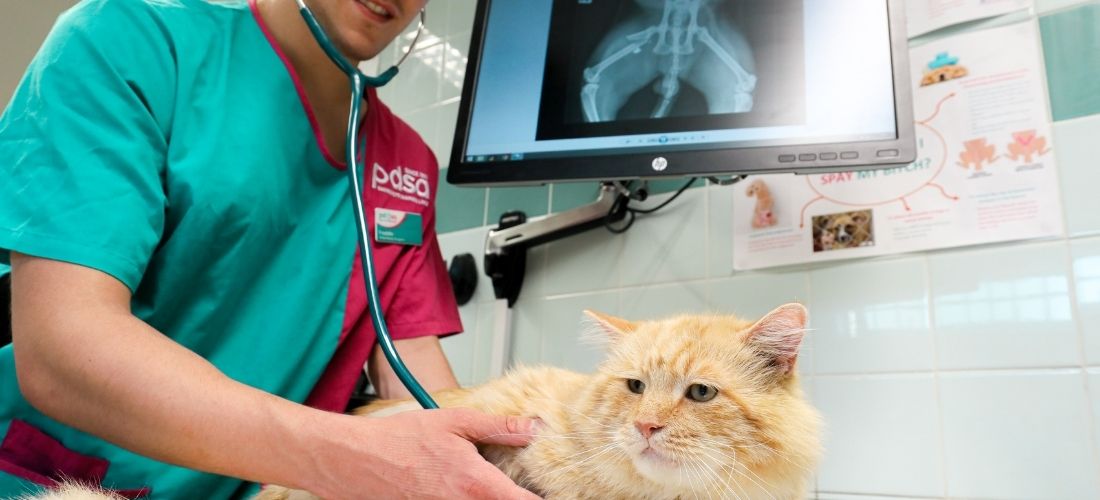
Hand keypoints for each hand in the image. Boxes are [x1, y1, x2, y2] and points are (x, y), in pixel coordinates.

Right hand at [302, 408, 541, 499]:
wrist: (355, 460)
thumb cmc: (399, 440)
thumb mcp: (455, 422)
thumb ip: (499, 428)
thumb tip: (533, 428)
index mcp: (478, 485)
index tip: (555, 493)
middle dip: (515, 496)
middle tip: (520, 486)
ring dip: (492, 497)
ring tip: (489, 483)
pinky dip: (470, 499)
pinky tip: (460, 485)